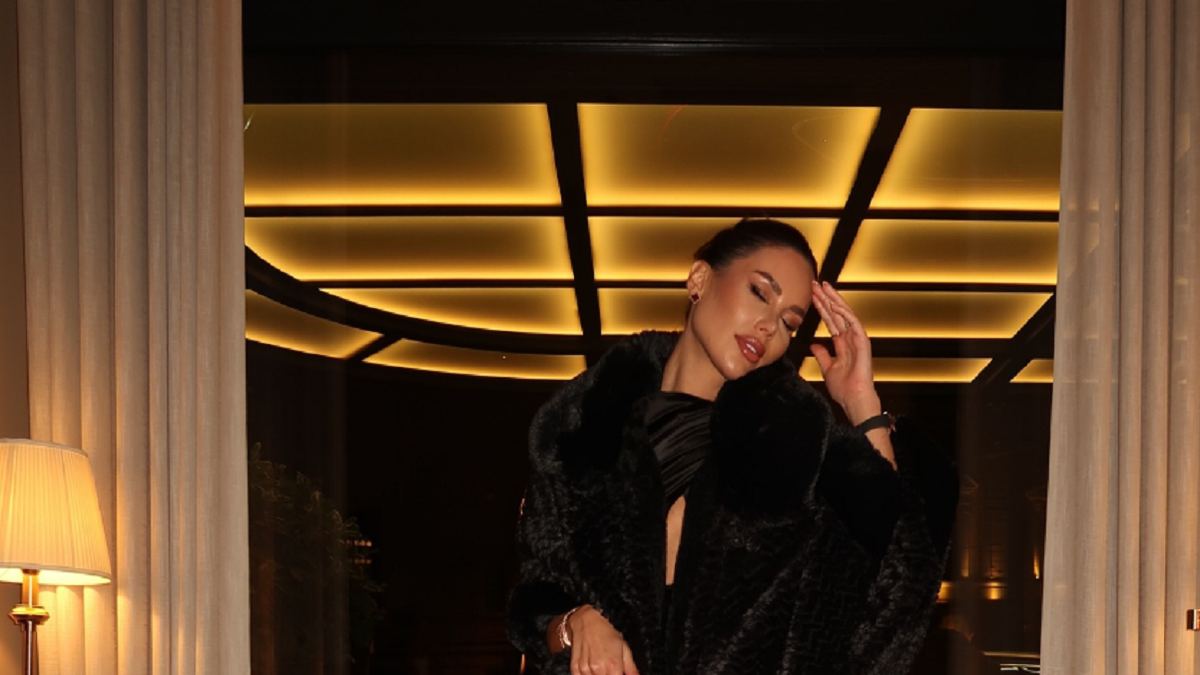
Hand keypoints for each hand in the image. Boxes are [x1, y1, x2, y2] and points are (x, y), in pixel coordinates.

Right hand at [554, 605, 640, 674]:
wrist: (585, 621)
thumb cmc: (606, 633)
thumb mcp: (624, 647)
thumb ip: (631, 668)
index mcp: (613, 665)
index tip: (618, 672)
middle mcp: (598, 669)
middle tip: (610, 668)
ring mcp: (585, 669)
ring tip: (601, 665)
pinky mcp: (575, 669)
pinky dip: (588, 674)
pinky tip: (591, 667)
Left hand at [808, 280, 880, 423]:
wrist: (853, 399)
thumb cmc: (843, 388)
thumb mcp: (827, 369)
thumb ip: (822, 355)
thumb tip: (814, 345)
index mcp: (843, 343)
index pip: (830, 320)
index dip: (822, 307)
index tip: (812, 295)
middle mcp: (850, 338)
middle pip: (837, 314)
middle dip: (826, 298)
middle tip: (815, 283)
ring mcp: (858, 339)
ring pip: (846, 315)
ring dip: (835, 300)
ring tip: (824, 287)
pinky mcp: (863, 343)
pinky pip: (855, 324)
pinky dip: (846, 314)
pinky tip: (836, 304)